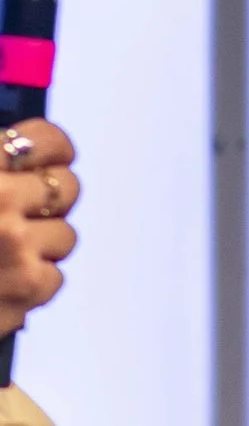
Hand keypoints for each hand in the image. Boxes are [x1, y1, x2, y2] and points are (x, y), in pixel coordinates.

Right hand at [0, 122, 77, 337]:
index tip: (51, 159)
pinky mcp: (29, 286)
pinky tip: (0, 280)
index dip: (53, 150)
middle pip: (66, 186)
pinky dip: (31, 281)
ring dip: (39, 245)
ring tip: (2, 252)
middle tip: (21, 212)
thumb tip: (21, 151)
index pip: (46, 140)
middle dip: (47, 201)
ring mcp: (18, 245)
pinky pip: (55, 275)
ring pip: (65, 234)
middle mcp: (0, 199)